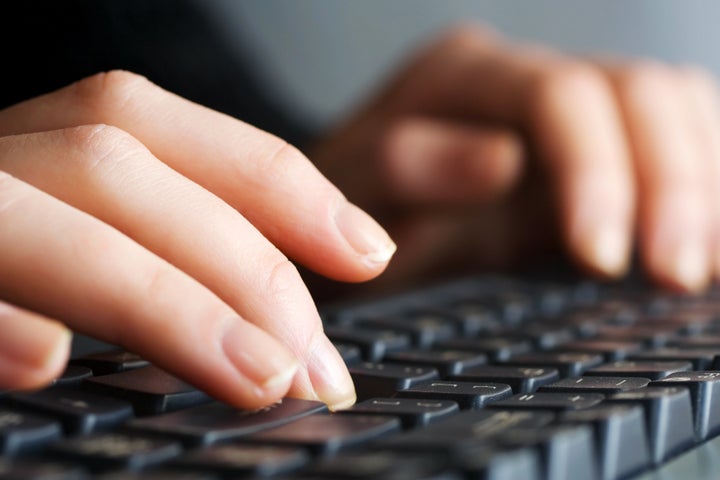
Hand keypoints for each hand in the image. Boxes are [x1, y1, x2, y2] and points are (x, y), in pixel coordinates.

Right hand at [0, 71, 395, 409]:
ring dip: (161, 297)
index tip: (367, 252)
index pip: (176, 135)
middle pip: (121, 165)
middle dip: (241, 266)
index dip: (280, 185)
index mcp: (41, 149)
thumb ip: (164, 263)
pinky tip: (47, 367)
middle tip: (317, 372)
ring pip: (42, 209)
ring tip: (256, 377)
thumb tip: (281, 333)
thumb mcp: (87, 253)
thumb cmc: (3, 281)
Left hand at [311, 24, 719, 294]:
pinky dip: (701, 187)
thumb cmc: (339, 215)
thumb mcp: (347, 200)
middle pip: (636, 92)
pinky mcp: (592, 148)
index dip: (596, 170)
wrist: (342, 223)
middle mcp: (522, 77)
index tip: (601, 258)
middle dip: (668, 183)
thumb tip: (503, 160)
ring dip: (699, 184)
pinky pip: (673, 142)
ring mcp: (565, 109)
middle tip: (674, 274)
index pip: (559, 93)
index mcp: (461, 76)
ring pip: (672, 108)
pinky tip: (704, 239)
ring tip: (695, 266)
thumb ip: (406, 168)